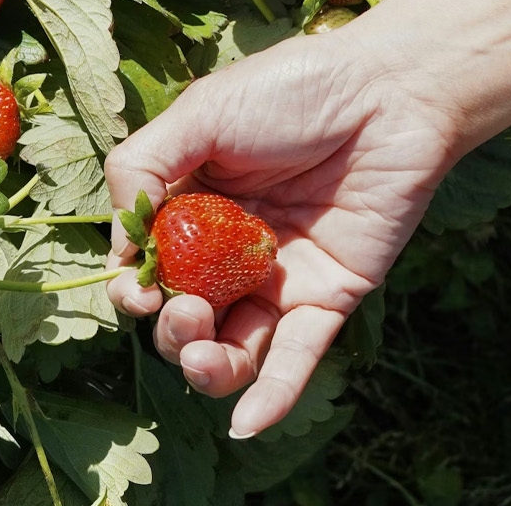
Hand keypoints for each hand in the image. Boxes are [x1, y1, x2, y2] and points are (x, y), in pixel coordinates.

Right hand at [104, 0, 510, 437]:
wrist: (394, 91)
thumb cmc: (298, 87)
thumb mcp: (201, 114)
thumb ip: (144, 167)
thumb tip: (117, 240)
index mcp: (195, 204)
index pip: (146, 266)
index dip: (132, 289)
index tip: (136, 286)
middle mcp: (232, 249)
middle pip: (185, 318)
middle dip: (170, 330)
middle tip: (179, 308)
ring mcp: (280, 278)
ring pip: (233, 349)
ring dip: (206, 367)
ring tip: (202, 353)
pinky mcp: (330, 296)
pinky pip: (296, 357)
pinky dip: (271, 395)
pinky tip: (247, 423)